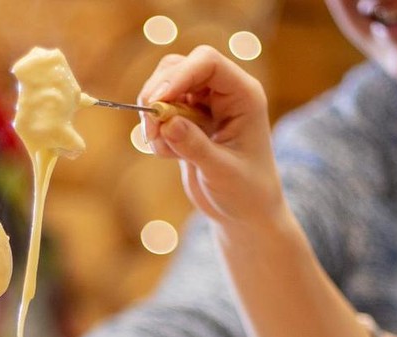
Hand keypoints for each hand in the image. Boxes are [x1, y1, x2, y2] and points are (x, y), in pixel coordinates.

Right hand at [139, 46, 285, 227]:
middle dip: (158, 94)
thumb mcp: (223, 172)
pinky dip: (156, 131)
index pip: (208, 63)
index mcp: (243, 95)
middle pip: (179, 67)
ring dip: (154, 114)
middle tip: (151, 129)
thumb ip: (196, 147)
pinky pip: (161, 111)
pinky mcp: (188, 120)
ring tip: (161, 148)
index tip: (157, 102)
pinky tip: (169, 155)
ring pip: (165, 86)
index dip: (179, 75)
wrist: (245, 213)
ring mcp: (205, 105)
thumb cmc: (246, 192)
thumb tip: (168, 122)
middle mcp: (224, 93)